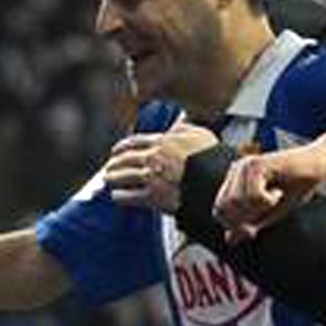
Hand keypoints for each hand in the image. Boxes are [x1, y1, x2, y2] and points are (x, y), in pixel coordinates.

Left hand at [102, 123, 219, 211]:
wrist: (216, 184)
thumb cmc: (212, 160)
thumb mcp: (201, 135)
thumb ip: (184, 129)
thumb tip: (175, 128)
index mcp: (163, 142)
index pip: (135, 142)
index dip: (122, 146)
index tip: (116, 150)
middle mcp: (154, 158)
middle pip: (125, 159)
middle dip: (114, 163)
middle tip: (110, 166)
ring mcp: (152, 177)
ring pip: (123, 176)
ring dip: (113, 178)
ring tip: (109, 179)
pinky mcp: (152, 197)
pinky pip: (129, 196)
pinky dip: (120, 196)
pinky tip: (117, 196)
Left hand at [214, 143, 325, 241]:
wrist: (318, 167)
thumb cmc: (296, 187)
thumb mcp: (270, 212)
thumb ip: (250, 224)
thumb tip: (228, 241)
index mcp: (235, 180)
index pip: (218, 209)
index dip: (232, 225)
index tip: (253, 232)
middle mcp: (236, 170)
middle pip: (224, 207)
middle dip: (245, 219)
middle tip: (267, 211)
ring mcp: (245, 165)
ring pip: (238, 202)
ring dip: (260, 208)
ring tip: (275, 197)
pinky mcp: (257, 164)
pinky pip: (254, 195)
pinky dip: (268, 200)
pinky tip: (279, 191)